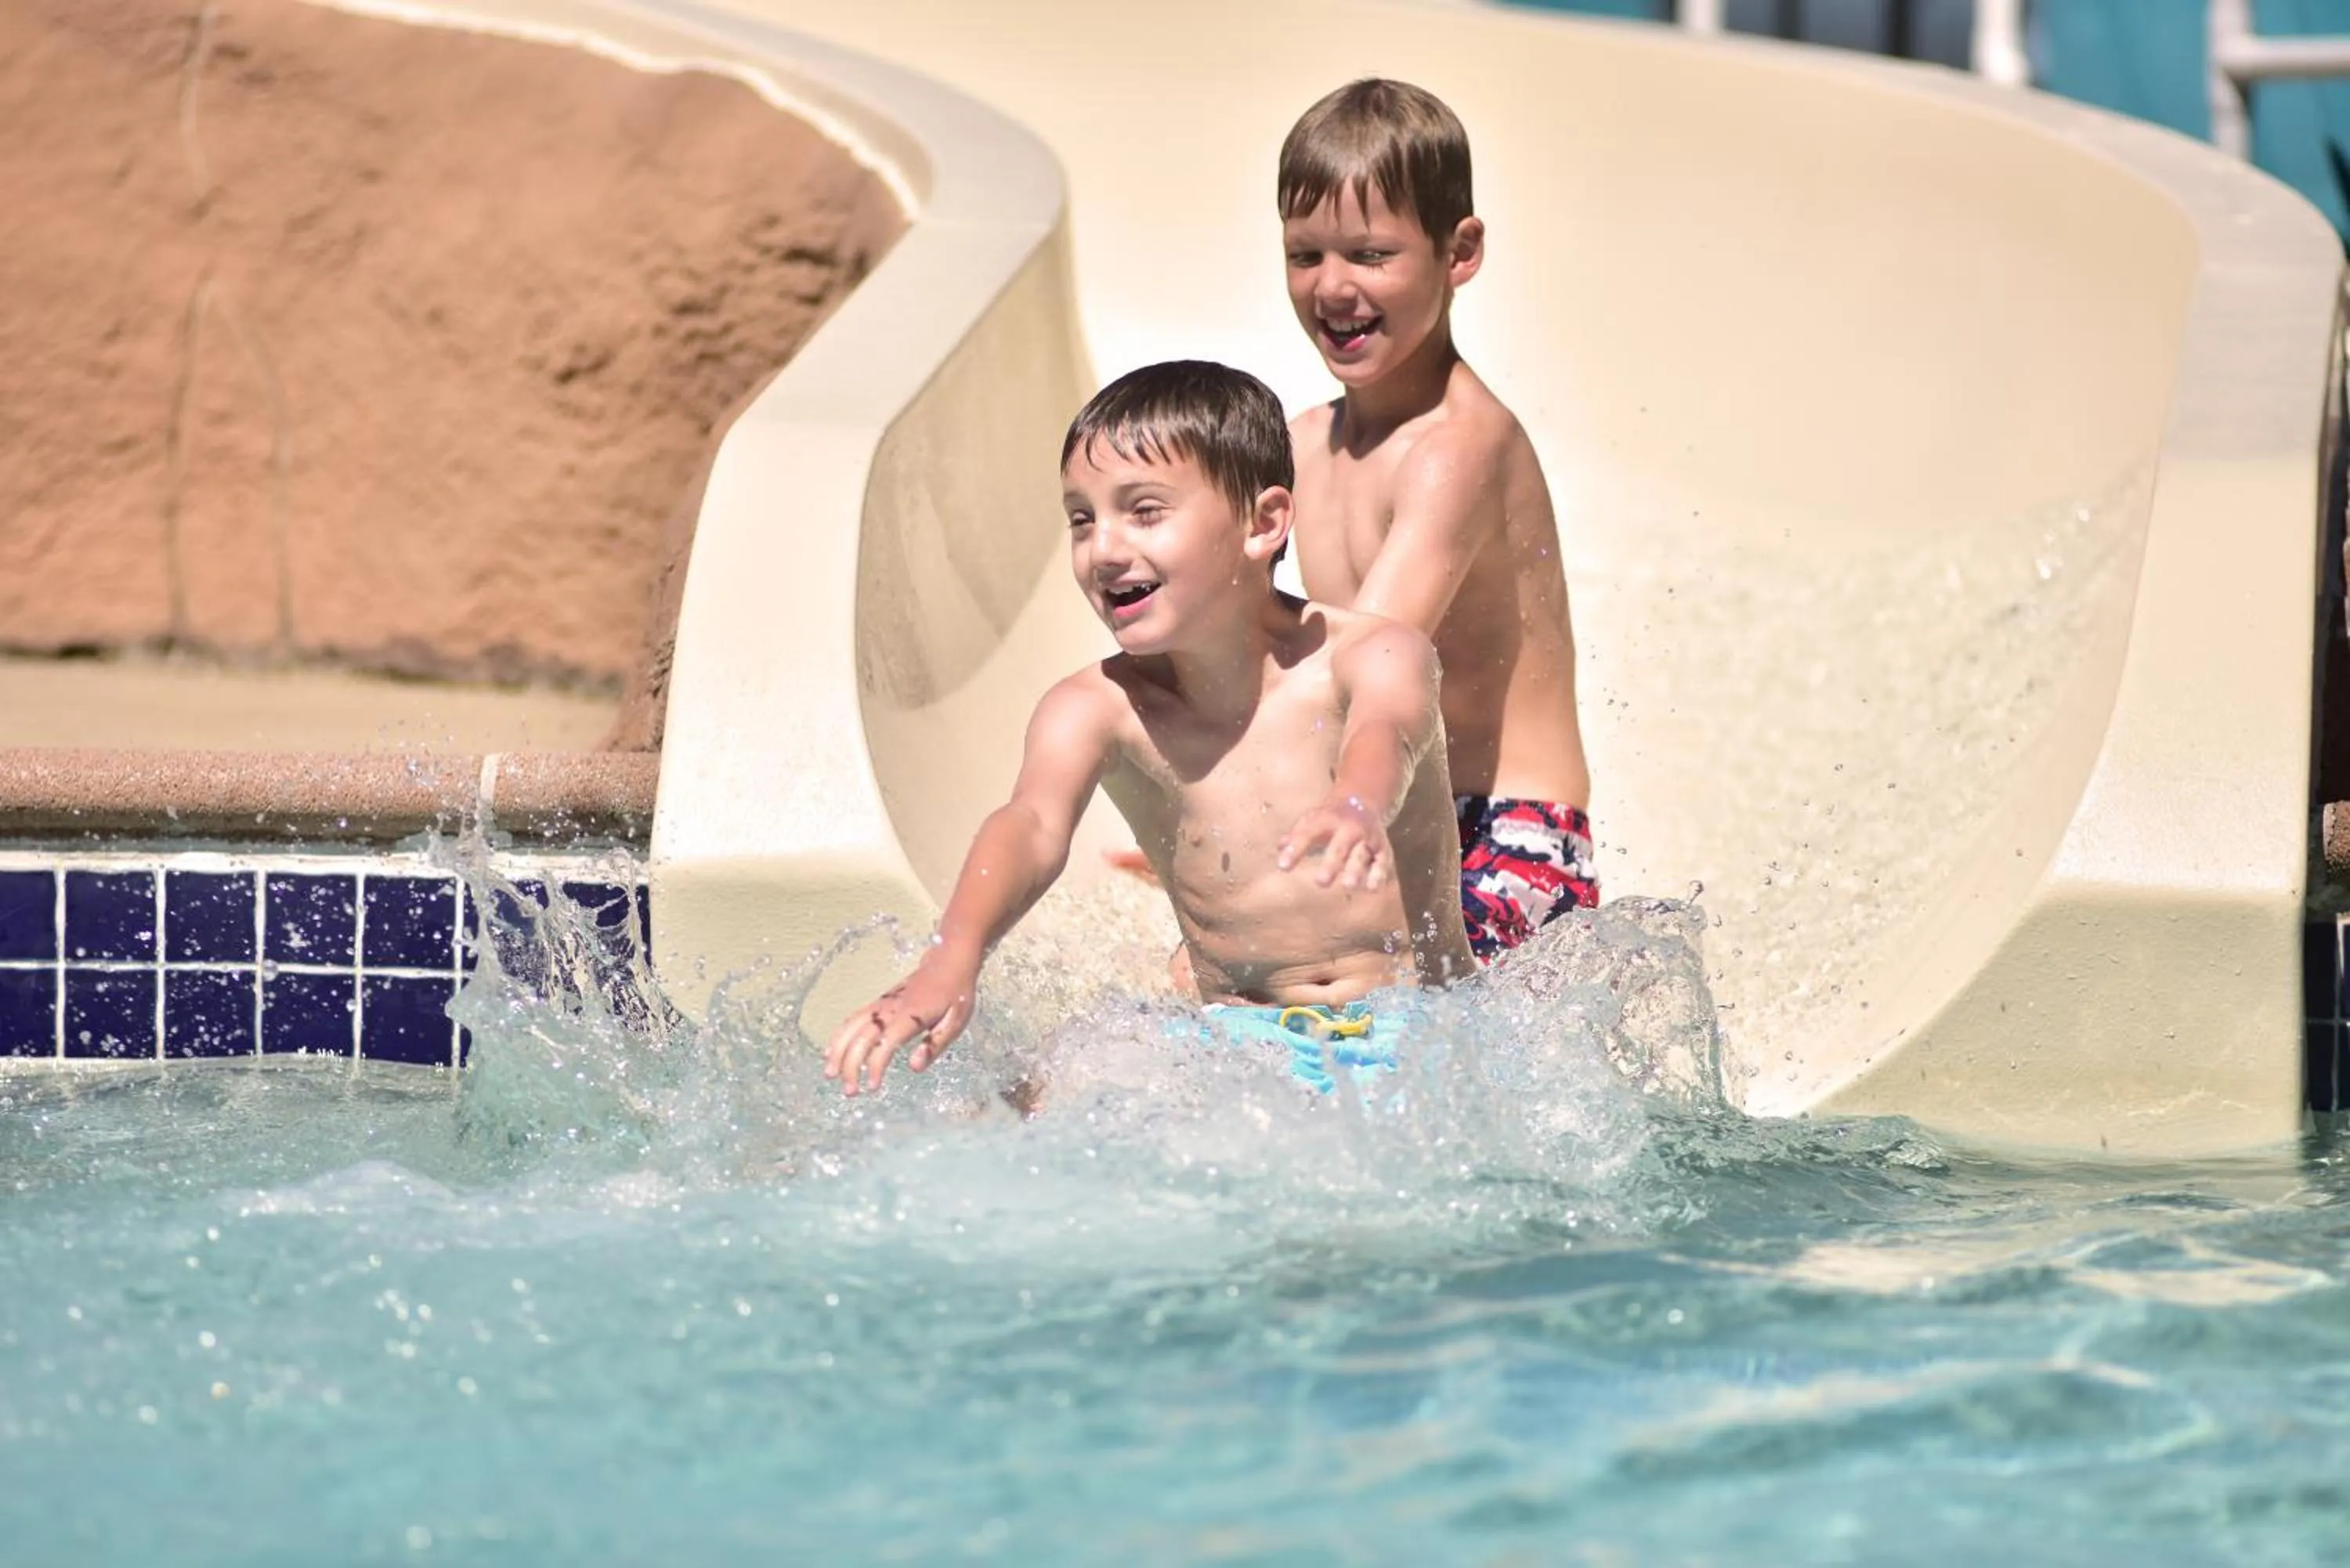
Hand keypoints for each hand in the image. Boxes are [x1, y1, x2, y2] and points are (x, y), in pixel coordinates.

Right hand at [824, 957, 975, 1095]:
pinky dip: (839, 1035)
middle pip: (862, 1037)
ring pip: (851, 1026)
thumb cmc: (956, 993)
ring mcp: (882, 1004)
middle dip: (851, 1065)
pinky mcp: (879, 1003)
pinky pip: (853, 1019)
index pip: (886, 1042)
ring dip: (838, 1051)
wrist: (948, 960)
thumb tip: (913, 1067)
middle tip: (850, 1092)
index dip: (876, 1065)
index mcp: (912, 1015)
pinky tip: (831, 1052)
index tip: (872, 1087)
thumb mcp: (956, 1021)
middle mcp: (891, 1009)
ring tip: (830, 1075)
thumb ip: (935, 1045)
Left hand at [1276, 794, 1391, 890]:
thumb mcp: (1311, 820)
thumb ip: (1296, 835)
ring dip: (1356, 870)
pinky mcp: (1382, 847)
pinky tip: (1371, 887)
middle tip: (1321, 882)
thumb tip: (1280, 847)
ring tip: (1349, 886)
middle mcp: (1349, 827)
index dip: (1295, 849)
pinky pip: (1382, 861)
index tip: (1283, 866)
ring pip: (1362, 854)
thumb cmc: (1329, 818)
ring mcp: (1367, 837)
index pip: (1308, 833)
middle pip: (1340, 846)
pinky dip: (1378, 874)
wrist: (1362, 800)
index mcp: (1326, 819)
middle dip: (1332, 864)